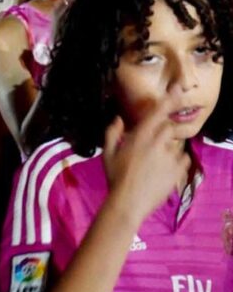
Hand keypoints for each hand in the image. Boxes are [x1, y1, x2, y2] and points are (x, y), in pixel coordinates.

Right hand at [103, 111, 190, 225]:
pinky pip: (183, 159)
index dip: (168, 100)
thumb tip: (118, 119)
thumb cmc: (115, 177)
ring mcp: (169, 156)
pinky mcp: (178, 170)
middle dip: (162, 131)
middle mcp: (157, 143)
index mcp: (139, 137)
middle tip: (152, 144)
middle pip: (168, 127)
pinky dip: (176, 161)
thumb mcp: (107, 153)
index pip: (157, 113)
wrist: (129, 202)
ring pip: (174, 145)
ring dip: (167, 149)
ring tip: (155, 164)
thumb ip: (112, 133)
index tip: (177, 89)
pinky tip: (164, 170)